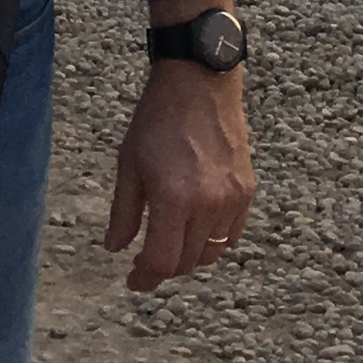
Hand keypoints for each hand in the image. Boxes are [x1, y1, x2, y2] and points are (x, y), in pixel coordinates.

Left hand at [105, 59, 254, 293]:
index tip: (133, 281)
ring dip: (189, 256)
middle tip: (145, 261)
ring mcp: (232, 198)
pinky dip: (213, 241)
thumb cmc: (157, 119)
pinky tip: (196, 229)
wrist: (200, 81)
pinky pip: (232, 235)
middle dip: (164, 267)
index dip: (146, 278)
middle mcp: (208, 204)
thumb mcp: (129, 163)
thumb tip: (115, 249)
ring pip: (212, 252)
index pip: (163, 261)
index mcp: (174, 198)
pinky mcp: (247, 190)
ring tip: (170, 243)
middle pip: (187, 262)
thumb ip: (124, 212)